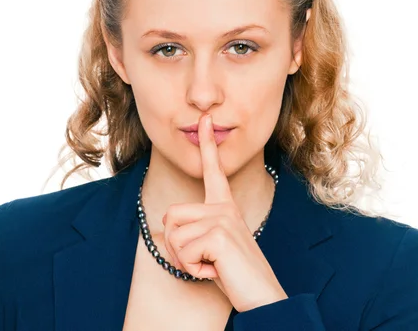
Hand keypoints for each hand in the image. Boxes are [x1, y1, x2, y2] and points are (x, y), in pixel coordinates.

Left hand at [162, 114, 287, 311]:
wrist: (262, 296)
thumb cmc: (234, 273)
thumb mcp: (209, 250)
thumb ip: (189, 235)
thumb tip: (155, 232)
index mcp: (224, 206)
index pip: (213, 171)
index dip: (207, 145)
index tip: (205, 120)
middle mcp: (223, 207)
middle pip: (170, 216)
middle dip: (175, 246)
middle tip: (202, 260)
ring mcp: (222, 218)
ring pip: (173, 236)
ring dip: (185, 260)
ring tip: (212, 265)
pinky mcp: (219, 233)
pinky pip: (183, 252)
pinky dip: (193, 269)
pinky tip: (215, 271)